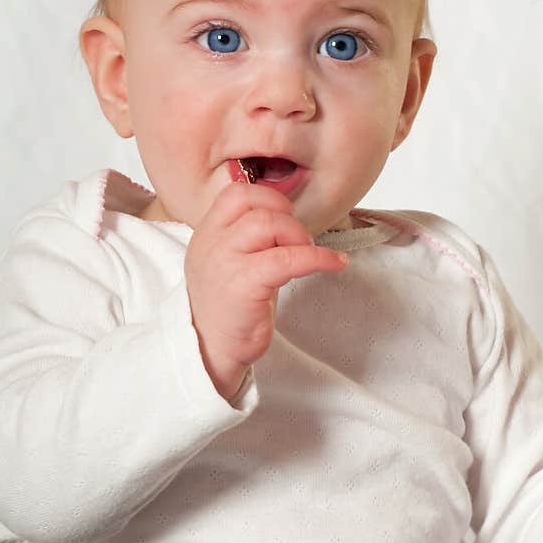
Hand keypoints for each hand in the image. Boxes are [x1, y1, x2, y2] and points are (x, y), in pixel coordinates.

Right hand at [184, 182, 347, 400]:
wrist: (211, 349)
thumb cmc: (230, 308)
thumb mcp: (230, 261)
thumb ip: (249, 236)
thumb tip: (288, 215)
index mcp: (207, 233)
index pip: (237, 192)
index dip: (269, 199)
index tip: (286, 219)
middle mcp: (211, 243)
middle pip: (257, 206)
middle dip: (289, 219)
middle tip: (300, 243)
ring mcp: (224, 262)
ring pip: (269, 224)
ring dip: (299, 236)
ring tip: (309, 255)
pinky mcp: (243, 285)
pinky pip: (288, 258)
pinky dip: (319, 257)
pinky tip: (334, 263)